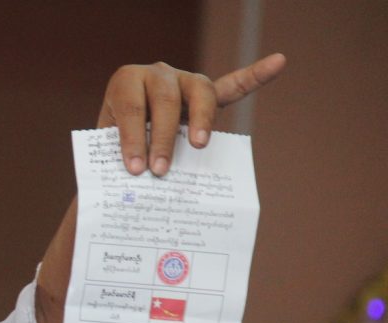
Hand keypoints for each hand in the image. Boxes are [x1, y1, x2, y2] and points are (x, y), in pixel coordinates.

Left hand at [100, 53, 286, 175]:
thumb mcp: (108, 149)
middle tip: (159, 171)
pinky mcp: (206, 94)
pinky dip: (256, 75)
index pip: (132, 108)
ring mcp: (184, 81)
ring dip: (201, 120)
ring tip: (199, 145)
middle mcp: (156, 74)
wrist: (121, 134)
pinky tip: (278, 62)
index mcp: (126, 83)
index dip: (132, 138)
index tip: (135, 169)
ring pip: (199, 92)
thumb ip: (119, 162)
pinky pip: (233, 86)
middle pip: (165, 100)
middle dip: (161, 137)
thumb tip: (130, 195)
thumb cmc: (114, 144)